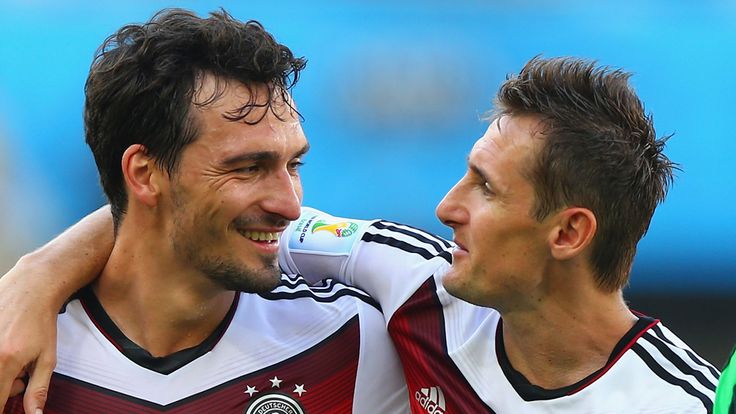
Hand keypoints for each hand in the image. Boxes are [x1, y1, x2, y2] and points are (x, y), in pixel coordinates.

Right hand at [0, 259, 57, 413]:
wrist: (31, 288)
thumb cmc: (41, 321)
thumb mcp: (47, 357)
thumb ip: (38, 390)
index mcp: (5, 361)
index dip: (2, 407)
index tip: (9, 403)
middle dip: (4, 387)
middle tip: (20, 375)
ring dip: (0, 372)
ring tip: (13, 358)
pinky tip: (4, 348)